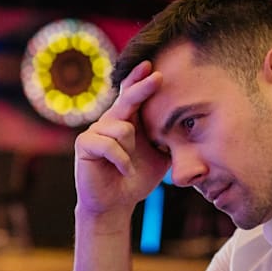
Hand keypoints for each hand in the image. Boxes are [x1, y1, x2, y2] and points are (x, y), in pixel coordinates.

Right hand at [73, 60, 169, 217]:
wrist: (115, 204)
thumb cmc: (137, 178)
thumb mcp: (160, 156)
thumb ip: (168, 138)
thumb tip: (187, 123)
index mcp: (127, 119)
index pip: (132, 93)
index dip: (139, 79)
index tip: (152, 66)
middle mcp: (110, 120)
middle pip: (127, 99)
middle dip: (143, 88)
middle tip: (158, 77)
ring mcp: (95, 130)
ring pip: (122, 128)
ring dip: (131, 150)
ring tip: (129, 166)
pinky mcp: (85, 144)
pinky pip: (110, 145)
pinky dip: (122, 161)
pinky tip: (123, 170)